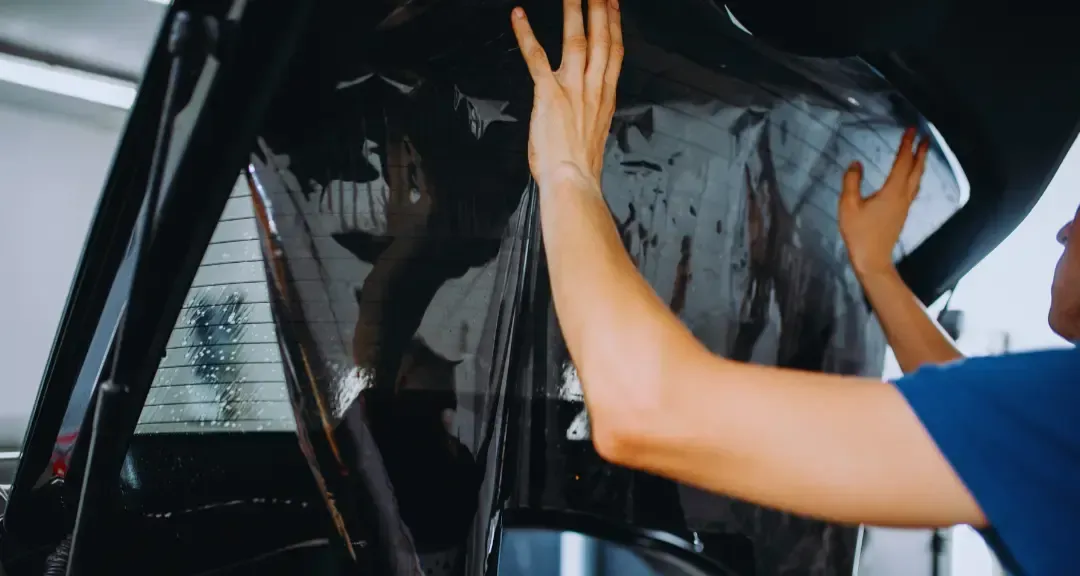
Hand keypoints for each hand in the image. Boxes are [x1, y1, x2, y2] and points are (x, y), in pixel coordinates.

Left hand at [511, 0, 623, 188]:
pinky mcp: (549, 94)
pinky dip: (526, 35)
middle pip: (601, 39)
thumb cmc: (579, 168)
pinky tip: (519, 16)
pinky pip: (536, 57)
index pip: (614, 53)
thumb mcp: (593, 136)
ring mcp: (572, 89)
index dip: (614, 26)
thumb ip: (591, 116)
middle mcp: (593, 88)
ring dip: (573, 11)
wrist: (573, 181)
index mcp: (605, 98)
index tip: (613, 7)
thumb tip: (586, 112)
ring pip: (576, 40)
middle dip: (599, 9)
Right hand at [839, 128, 929, 275]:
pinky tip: (911, 178)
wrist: (872, 259)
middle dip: (920, 152)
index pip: (902, 162)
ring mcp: (905, 206)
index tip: (911, 130)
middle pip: (915, 170)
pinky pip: (913, 188)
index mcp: (892, 191)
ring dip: (920, 164)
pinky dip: (915, 176)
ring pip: (917, 179)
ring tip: (921, 153)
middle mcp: (903, 196)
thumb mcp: (848, 206)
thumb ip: (851, 182)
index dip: (906, 145)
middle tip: (925, 137)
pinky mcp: (902, 213)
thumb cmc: (859, 233)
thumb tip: (856, 164)